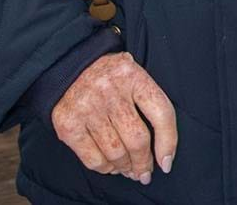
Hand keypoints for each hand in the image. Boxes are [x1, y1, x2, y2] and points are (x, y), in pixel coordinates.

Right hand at [51, 52, 177, 185]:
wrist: (69, 64)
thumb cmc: (110, 75)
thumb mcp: (133, 74)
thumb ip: (148, 102)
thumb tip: (163, 152)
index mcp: (133, 75)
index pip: (161, 113)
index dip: (168, 142)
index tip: (166, 162)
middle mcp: (110, 90)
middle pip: (137, 139)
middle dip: (143, 162)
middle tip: (144, 172)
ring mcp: (87, 108)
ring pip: (116, 152)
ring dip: (125, 168)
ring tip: (128, 170)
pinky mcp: (68, 124)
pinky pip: (93, 159)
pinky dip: (105, 168)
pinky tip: (111, 166)